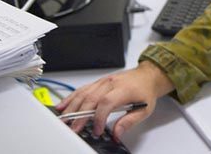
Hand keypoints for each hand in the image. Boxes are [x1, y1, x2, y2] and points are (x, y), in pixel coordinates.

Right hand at [56, 61, 174, 138]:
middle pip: (91, 98)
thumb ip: (129, 122)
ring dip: (72, 107)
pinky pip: (82, 89)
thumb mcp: (144, 109)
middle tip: (75, 129)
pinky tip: (63, 106)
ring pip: (84, 93)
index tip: (97, 130)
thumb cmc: (145, 91)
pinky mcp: (98, 82)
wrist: (147, 76)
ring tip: (64, 119)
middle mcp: (111, 83)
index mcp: (124, 89)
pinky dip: (71, 98)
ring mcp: (103, 81)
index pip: (107, 102)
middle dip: (81, 115)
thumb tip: (117, 134)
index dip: (99, 117)